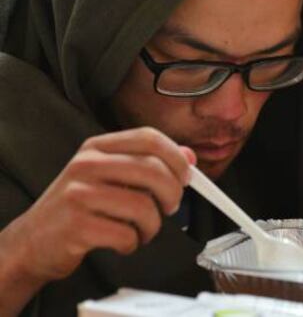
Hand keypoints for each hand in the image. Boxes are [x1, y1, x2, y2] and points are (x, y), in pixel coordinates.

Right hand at [7, 127, 194, 282]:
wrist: (34, 238)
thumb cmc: (79, 204)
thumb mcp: (110, 175)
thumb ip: (148, 163)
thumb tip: (189, 157)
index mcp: (98, 146)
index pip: (149, 138)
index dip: (176, 156)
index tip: (186, 175)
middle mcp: (87, 163)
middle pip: (152, 170)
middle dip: (172, 193)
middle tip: (170, 207)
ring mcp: (79, 193)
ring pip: (143, 206)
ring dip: (152, 225)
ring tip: (142, 229)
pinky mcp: (77, 225)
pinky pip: (125, 235)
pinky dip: (132, 243)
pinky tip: (122, 241)